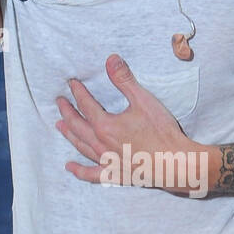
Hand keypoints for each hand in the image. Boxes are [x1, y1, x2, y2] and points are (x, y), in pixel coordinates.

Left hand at [55, 55, 209, 197]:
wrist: (173, 162)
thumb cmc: (161, 132)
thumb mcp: (143, 100)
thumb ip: (124, 80)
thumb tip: (111, 60)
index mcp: (105, 125)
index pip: (86, 105)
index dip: (78, 92)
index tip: (72, 83)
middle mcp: (100, 144)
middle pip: (77, 125)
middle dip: (67, 112)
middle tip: (60, 102)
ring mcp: (106, 160)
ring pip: (81, 146)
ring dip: (69, 135)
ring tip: (59, 126)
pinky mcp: (114, 173)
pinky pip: (91, 173)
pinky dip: (79, 171)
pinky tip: (71, 167)